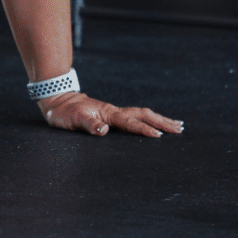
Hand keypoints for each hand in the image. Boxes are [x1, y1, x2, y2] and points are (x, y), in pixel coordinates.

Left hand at [38, 91, 182, 137]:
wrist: (58, 100)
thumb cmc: (64, 112)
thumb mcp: (73, 120)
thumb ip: (88, 124)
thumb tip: (103, 130)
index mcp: (108, 114)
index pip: (130, 123)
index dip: (144, 130)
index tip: (160, 137)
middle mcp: (114, 112)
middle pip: (144, 115)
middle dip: (162, 122)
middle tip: (180, 129)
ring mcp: (114, 113)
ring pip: (142, 114)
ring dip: (159, 119)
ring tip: (177, 125)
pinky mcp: (112, 115)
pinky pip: (135, 117)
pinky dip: (149, 120)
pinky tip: (154, 124)